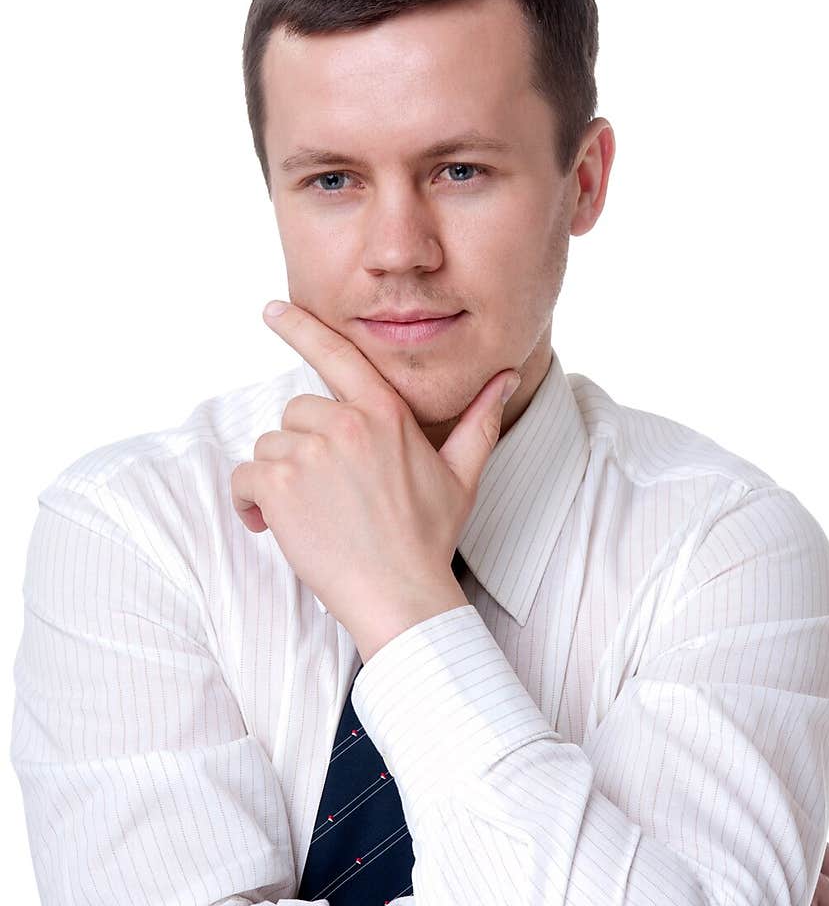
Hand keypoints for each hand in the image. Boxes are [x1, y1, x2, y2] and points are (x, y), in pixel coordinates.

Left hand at [230, 300, 520, 658]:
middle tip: (327, 494)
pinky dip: (250, 502)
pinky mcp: (279, 484)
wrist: (401, 595)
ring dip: (279, 479)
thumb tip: (506, 377)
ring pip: (270, 446)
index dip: (300, 327)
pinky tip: (272, 527)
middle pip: (297, 411)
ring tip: (309, 516)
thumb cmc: (428, 539)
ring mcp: (310, 452)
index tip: (271, 309)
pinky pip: (245, 477)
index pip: (337, 354)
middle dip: (303, 448)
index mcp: (386, 413)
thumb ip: (479, 420)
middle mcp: (346, 424)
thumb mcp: (462, 474)